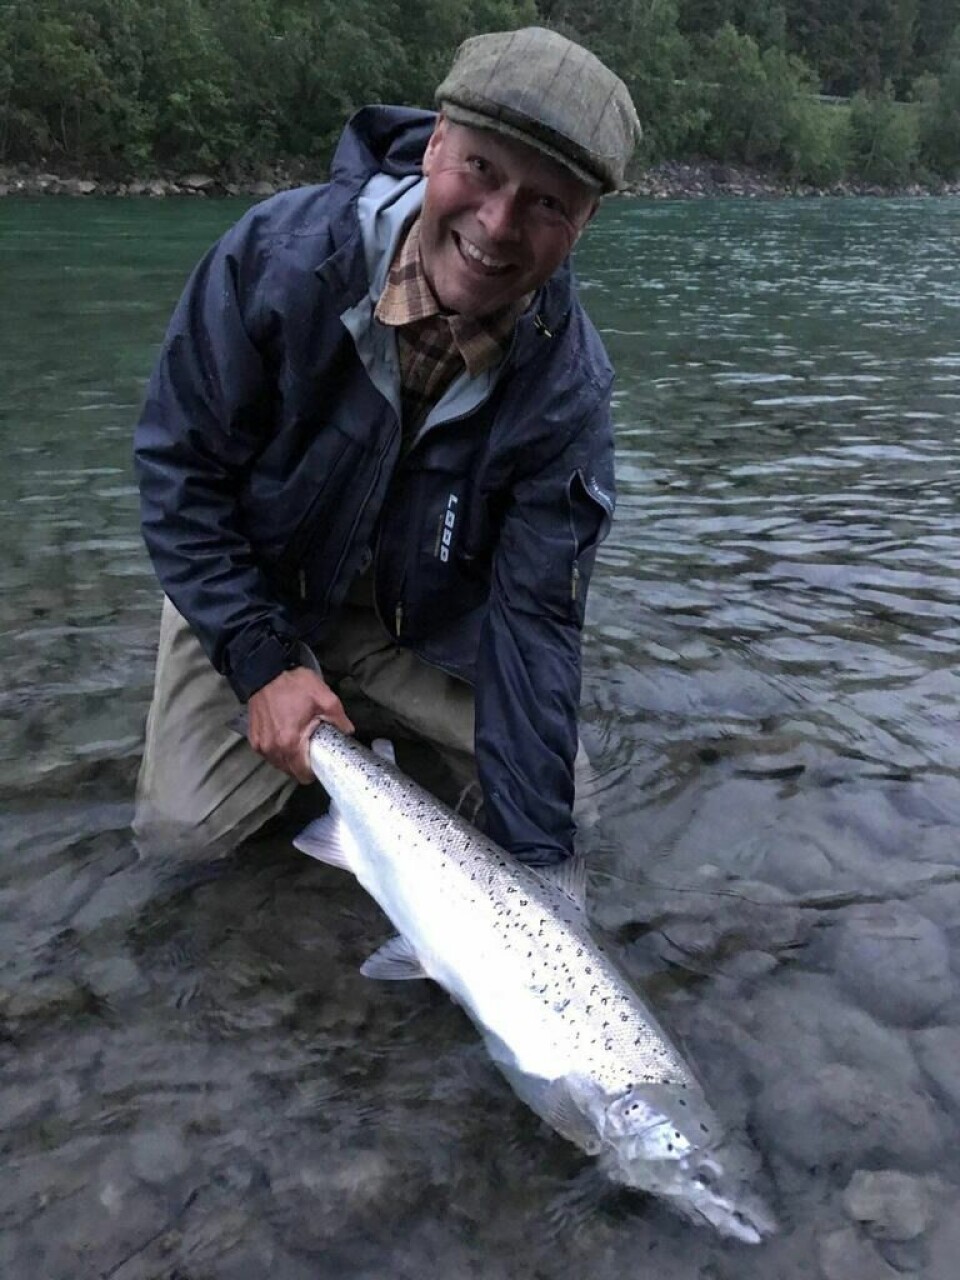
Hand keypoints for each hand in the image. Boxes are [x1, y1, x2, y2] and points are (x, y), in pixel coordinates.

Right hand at [247, 667, 353, 782]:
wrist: (265, 671)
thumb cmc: (293, 684)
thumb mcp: (325, 698)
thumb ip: (339, 719)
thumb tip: (348, 732)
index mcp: (290, 742)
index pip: (303, 775)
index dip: (314, 771)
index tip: (320, 760)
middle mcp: (272, 748)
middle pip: (291, 772)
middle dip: (302, 764)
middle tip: (311, 746)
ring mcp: (260, 744)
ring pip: (279, 764)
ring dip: (289, 758)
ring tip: (297, 740)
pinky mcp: (254, 738)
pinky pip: (268, 754)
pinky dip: (277, 750)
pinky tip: (285, 735)